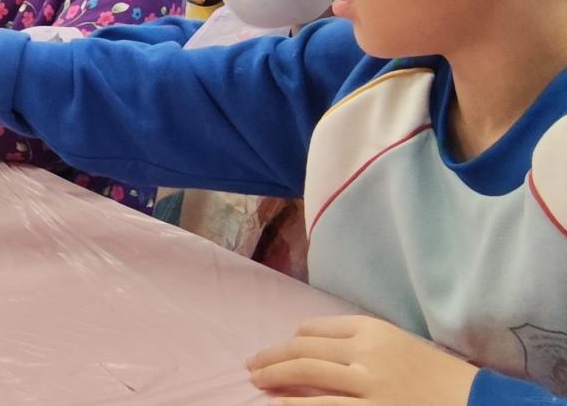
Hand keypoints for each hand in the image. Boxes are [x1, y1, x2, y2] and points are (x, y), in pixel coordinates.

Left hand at [247, 316, 477, 405]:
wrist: (474, 402)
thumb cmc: (436, 376)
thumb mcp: (397, 346)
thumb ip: (359, 344)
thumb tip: (312, 348)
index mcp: (372, 329)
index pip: (315, 328)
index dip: (292, 339)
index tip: (282, 348)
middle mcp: (365, 352)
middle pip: (302, 349)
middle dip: (271, 356)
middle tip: (252, 364)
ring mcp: (367, 384)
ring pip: (305, 373)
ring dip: (274, 376)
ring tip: (256, 381)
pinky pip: (322, 405)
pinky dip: (295, 404)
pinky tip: (277, 405)